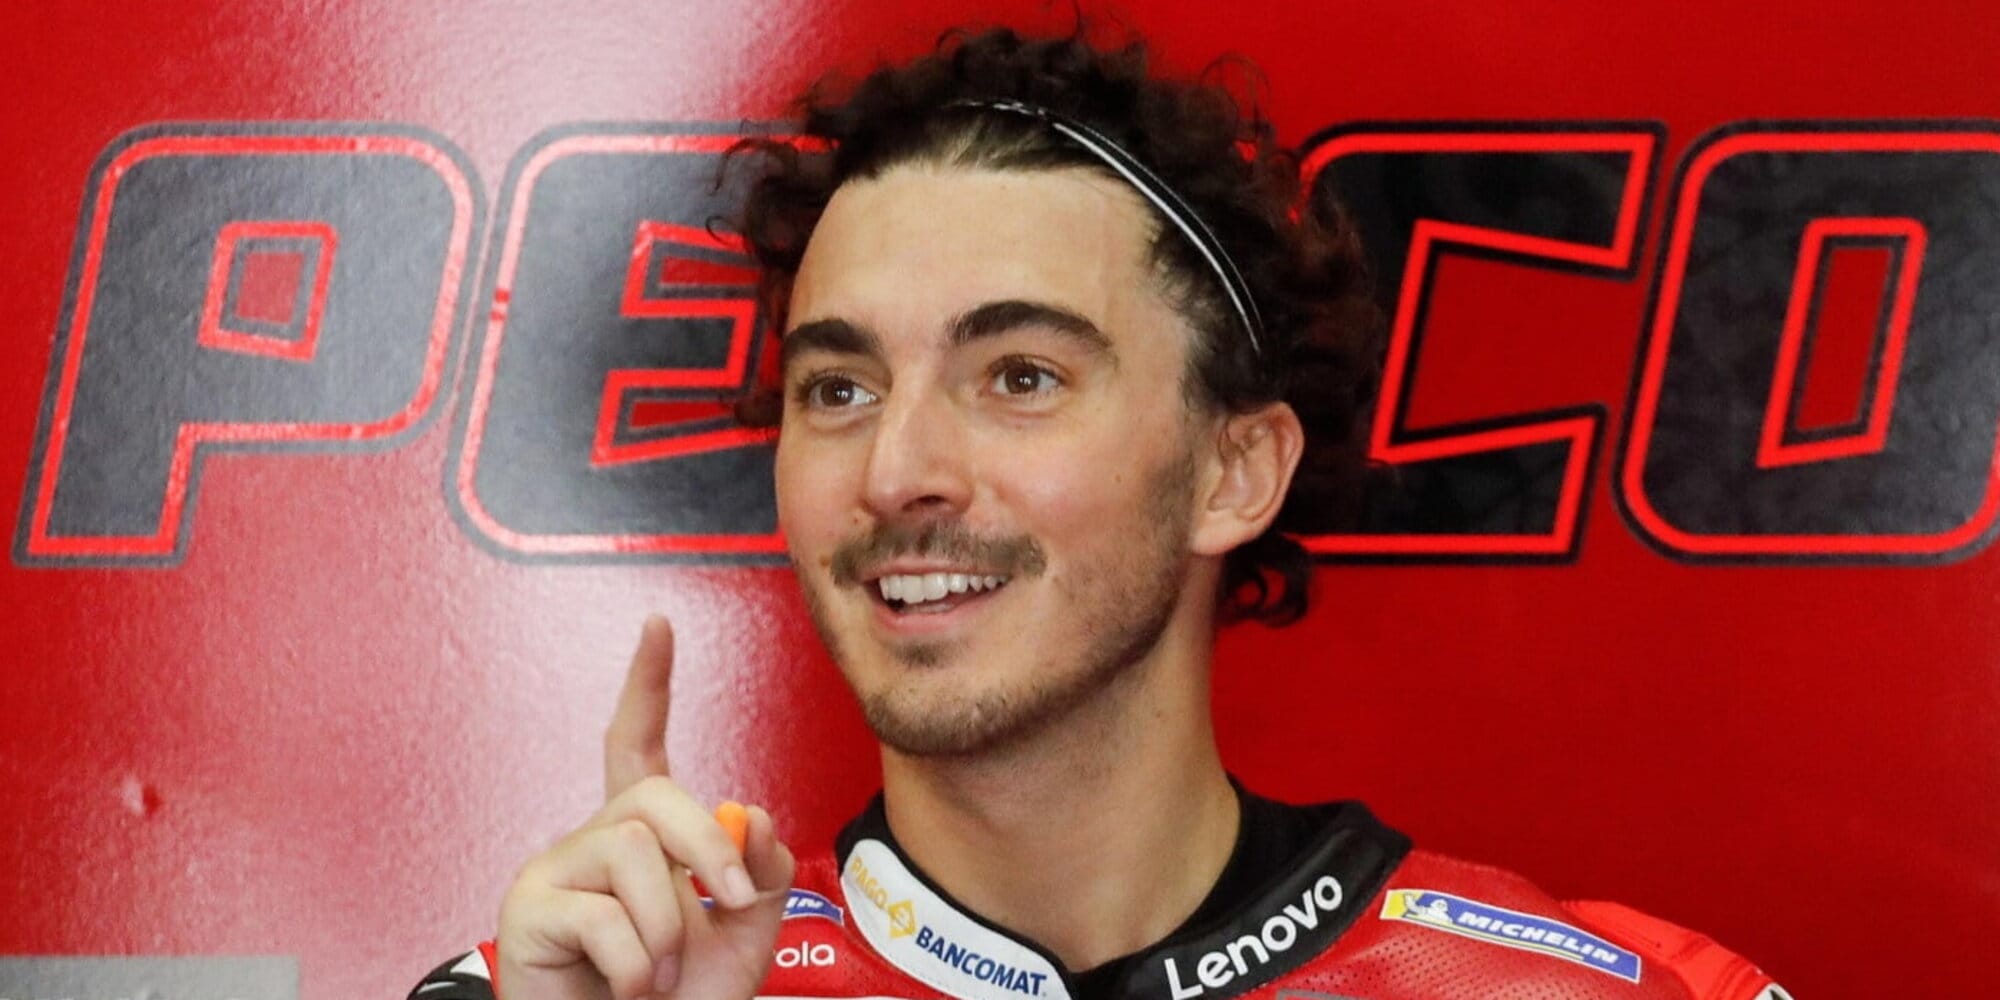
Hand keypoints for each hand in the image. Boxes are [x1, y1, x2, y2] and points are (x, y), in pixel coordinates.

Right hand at [496, 616, 795, 999]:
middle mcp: (593, 842)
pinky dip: (637, 963)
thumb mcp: (744, 932)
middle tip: (731, 903)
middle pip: (653, 796)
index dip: (648, 684)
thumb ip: (761, 871)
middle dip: (707, 846)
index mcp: (643, 837)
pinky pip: (600, 913)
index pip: (640, 743)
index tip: (658, 626)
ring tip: (661, 975)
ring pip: (633, 852)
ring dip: (669, 924)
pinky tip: (630, 988)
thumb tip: (753, 818)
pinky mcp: (527, 911)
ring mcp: (554, 872)